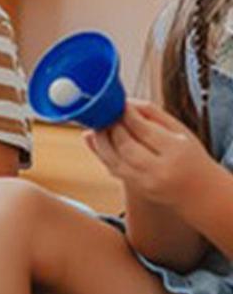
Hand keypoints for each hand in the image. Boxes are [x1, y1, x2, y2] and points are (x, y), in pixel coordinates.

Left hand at [85, 99, 215, 206]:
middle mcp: (159, 170)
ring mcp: (145, 183)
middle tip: (105, 113)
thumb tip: (126, 103)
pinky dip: (102, 153)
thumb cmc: (189, 155)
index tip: (119, 103)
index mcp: (175, 151)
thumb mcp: (180, 131)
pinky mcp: (134, 189)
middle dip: (111, 128)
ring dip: (101, 141)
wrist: (196, 189)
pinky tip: (96, 139)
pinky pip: (113, 169)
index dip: (128, 116)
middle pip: (126, 146)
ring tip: (98, 124)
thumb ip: (154, 115)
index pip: (145, 130)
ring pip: (114, 160)